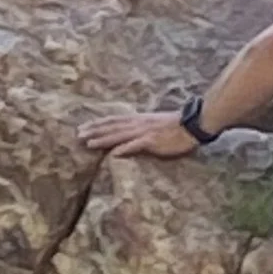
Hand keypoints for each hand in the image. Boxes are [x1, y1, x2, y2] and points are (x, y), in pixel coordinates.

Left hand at [79, 109, 199, 158]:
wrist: (194, 125)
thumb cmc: (177, 126)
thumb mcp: (155, 123)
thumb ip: (141, 128)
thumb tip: (129, 134)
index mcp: (139, 120)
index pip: (114, 120)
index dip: (98, 124)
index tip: (84, 126)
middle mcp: (139, 124)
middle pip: (112, 127)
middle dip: (94, 130)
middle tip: (78, 134)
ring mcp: (145, 132)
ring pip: (120, 135)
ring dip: (103, 139)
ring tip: (88, 143)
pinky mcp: (153, 141)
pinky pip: (136, 145)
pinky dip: (124, 148)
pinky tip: (114, 153)